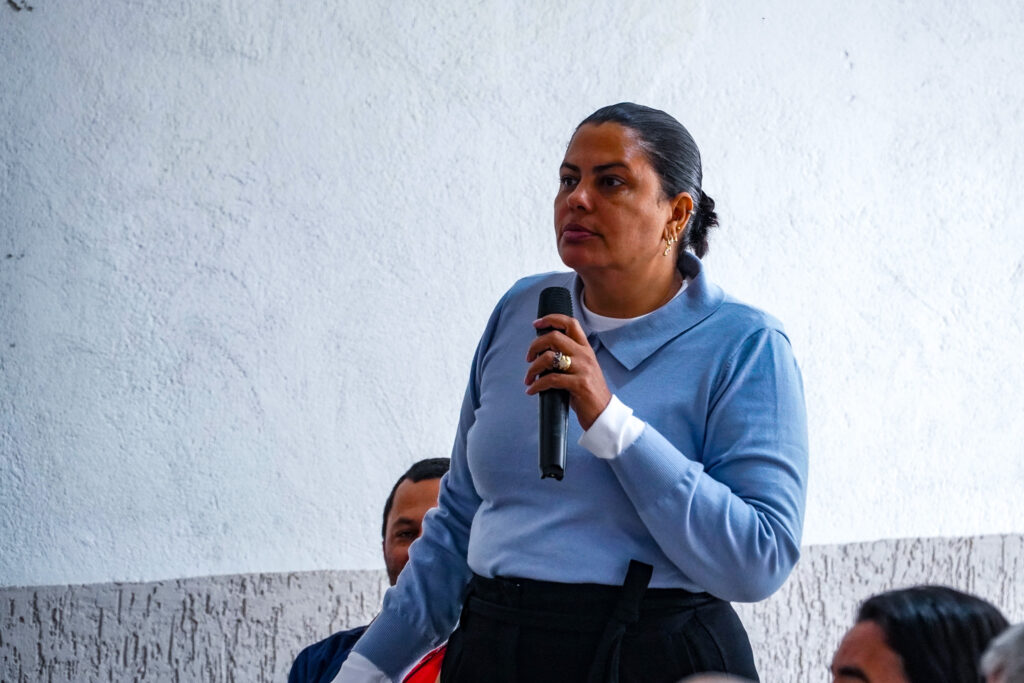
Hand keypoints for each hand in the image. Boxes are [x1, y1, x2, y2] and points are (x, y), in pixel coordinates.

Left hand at [524, 313, 611, 430]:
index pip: (570, 323)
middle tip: (528, 358)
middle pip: (554, 337)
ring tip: (528, 379)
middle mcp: (585, 355)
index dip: (551, 319)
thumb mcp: (581, 369)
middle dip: (535, 346)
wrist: (603, 414)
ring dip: (533, 368)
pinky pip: (551, 379)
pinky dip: (537, 385)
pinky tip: (531, 390)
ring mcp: (583, 369)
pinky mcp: (579, 384)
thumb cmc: (587, 392)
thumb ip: (567, 357)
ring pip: (549, 358)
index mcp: (585, 349)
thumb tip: (542, 353)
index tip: (536, 324)